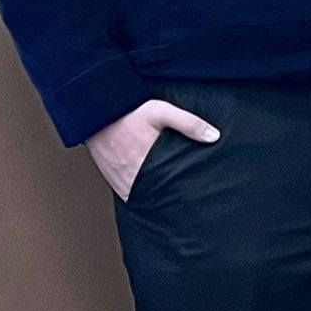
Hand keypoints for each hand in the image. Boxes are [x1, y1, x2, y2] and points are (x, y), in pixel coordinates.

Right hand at [85, 99, 220, 201]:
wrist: (96, 116)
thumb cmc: (129, 114)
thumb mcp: (161, 112)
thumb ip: (188, 123)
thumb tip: (214, 136)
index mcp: (146, 162)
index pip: (172, 186)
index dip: (186, 191)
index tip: (199, 192)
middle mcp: (132, 177)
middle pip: (159, 196)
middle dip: (175, 197)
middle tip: (191, 197)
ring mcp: (121, 182)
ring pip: (145, 198)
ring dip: (158, 198)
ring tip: (175, 196)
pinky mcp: (114, 182)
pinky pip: (131, 196)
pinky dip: (143, 196)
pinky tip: (155, 193)